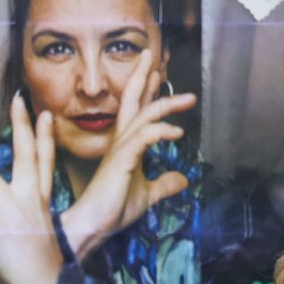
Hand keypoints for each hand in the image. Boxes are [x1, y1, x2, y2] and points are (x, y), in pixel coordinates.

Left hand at [0, 92, 62, 283]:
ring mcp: (12, 215)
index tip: (44, 113)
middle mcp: (29, 202)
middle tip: (18, 101)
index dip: (45, 136)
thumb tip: (16, 215)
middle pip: (27, 156)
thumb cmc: (46, 269)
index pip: (46, 162)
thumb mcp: (45, 235)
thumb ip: (30, 218)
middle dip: (22, 126)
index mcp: (41, 202)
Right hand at [60, 49, 196, 260]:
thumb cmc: (113, 209)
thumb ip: (163, 183)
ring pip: (143, 116)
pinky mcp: (121, 160)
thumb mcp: (148, 194)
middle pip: (133, 102)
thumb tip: (183, 179)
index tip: (155, 74)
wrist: (94, 226)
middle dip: (144, 78)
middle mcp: (120, 142)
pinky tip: (176, 133)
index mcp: (124, 147)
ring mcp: (120, 149)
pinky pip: (143, 138)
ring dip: (165, 104)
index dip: (145, 92)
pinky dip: (161, 132)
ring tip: (188, 98)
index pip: (135, 112)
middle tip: (154, 57)